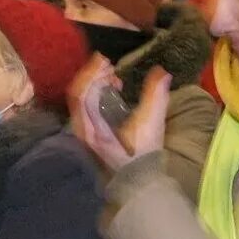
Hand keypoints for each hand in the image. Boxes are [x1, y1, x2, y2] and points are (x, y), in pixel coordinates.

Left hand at [68, 54, 171, 170]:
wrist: (138, 176)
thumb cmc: (144, 151)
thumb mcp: (152, 124)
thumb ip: (156, 97)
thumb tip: (162, 73)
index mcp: (94, 128)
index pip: (82, 96)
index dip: (92, 75)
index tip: (107, 62)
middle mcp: (82, 128)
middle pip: (77, 93)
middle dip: (91, 75)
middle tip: (109, 64)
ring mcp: (83, 129)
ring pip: (79, 97)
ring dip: (93, 81)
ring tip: (113, 75)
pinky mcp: (88, 128)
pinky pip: (83, 102)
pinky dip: (93, 89)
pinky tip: (112, 86)